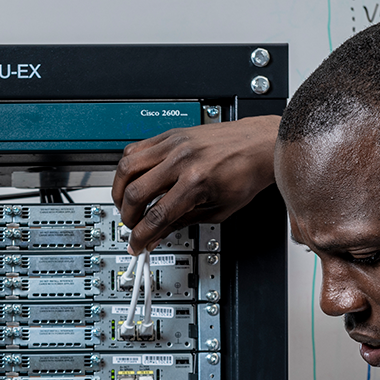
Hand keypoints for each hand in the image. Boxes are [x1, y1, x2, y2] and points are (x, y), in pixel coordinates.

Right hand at [112, 115, 280, 252]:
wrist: (259, 145)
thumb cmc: (246, 174)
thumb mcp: (217, 211)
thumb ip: (183, 223)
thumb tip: (158, 235)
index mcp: (196, 183)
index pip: (157, 216)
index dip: (141, 236)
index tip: (137, 245)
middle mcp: (181, 160)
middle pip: (135, 192)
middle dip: (128, 216)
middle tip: (132, 226)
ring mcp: (174, 144)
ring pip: (127, 166)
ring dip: (120, 190)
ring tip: (126, 204)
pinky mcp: (170, 134)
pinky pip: (136, 148)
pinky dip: (128, 168)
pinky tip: (133, 180)